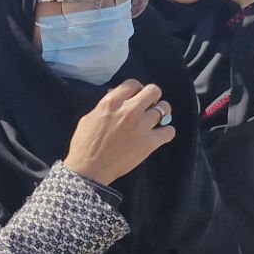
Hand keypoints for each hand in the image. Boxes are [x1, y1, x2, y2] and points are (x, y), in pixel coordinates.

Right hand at [62, 80, 176, 186]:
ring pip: (164, 108)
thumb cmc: (84, 144)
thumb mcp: (89, 117)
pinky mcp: (150, 143)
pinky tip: (159, 135)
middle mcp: (129, 110)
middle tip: (148, 106)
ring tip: (154, 121)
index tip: (135, 97)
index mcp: (112, 102)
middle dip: (152, 97)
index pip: (133, 84)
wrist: (89, 169)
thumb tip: (119, 97)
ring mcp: (141, 126)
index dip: (135, 90)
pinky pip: (169, 131)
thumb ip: (106, 105)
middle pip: (153, 91)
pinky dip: (166, 132)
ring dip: (161, 113)